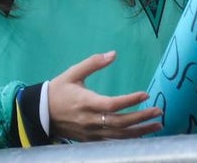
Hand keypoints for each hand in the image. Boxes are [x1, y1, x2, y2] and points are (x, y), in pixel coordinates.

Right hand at [47, 51, 162, 141]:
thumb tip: (113, 53)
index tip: (146, 94)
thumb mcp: (73, 73)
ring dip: (139, 132)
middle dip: (141, 118)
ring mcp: (89, 133)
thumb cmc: (58, 90)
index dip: (130, 100)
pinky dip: (127, 140)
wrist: (37, 114)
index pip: (112, 104)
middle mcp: (89, 120)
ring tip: (158, 126)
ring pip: (118, 136)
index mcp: (85, 102)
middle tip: (159, 111)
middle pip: (119, 123)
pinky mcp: (89, 140)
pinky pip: (111, 142)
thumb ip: (93, 63)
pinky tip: (141, 136)